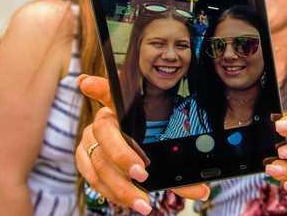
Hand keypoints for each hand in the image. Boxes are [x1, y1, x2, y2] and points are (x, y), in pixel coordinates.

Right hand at [75, 75, 209, 214]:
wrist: (130, 158)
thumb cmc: (148, 144)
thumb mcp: (165, 148)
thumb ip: (181, 165)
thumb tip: (203, 189)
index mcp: (121, 108)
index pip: (109, 92)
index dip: (97, 86)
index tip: (87, 82)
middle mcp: (102, 121)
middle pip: (105, 133)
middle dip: (123, 156)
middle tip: (143, 175)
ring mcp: (89, 139)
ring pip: (99, 163)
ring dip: (121, 187)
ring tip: (143, 203)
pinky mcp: (83, 159)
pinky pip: (93, 178)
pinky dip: (113, 193)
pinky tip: (128, 200)